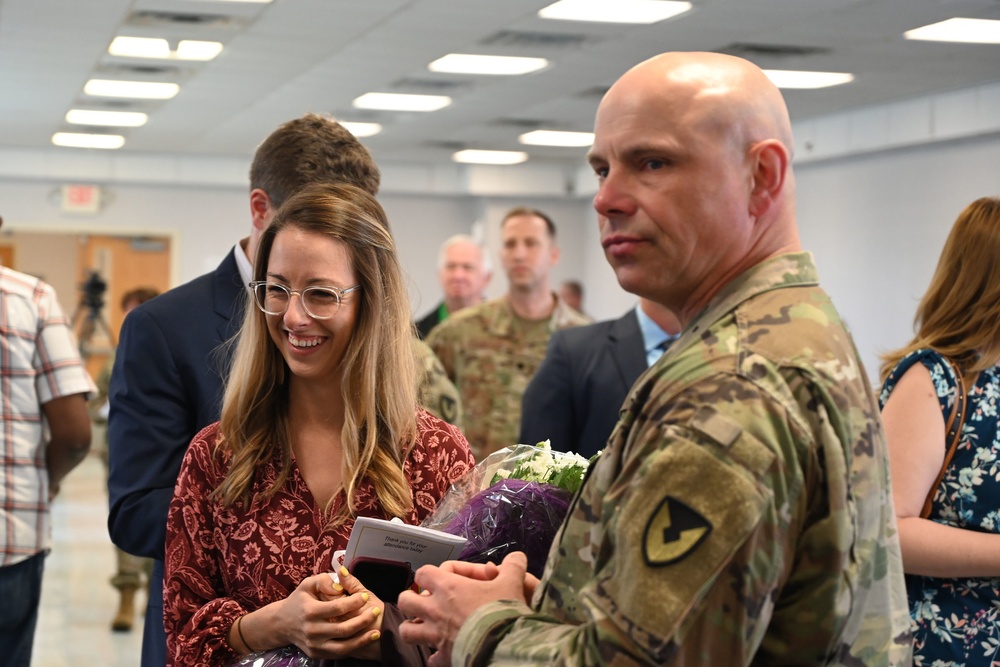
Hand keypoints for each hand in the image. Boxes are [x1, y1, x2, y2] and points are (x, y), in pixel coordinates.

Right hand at [279, 569, 383, 658]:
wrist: (282, 624)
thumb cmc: (299, 601)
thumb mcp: (307, 584)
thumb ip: (324, 581)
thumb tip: (340, 586)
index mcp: (310, 611)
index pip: (338, 607)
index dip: (354, 602)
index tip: (365, 596)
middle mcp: (312, 630)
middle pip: (343, 629)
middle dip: (363, 620)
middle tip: (376, 612)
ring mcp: (314, 645)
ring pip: (343, 647)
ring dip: (362, 640)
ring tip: (376, 632)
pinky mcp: (316, 654)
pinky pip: (338, 653)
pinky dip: (353, 648)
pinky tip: (364, 640)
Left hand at [398, 552, 528, 665]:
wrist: (503, 645)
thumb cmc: (502, 610)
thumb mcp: (512, 583)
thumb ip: (513, 566)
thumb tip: (517, 556)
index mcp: (448, 588)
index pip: (423, 573)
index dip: (432, 573)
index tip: (450, 577)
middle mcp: (435, 610)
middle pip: (406, 600)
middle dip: (411, 600)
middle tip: (426, 601)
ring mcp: (435, 635)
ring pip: (407, 631)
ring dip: (413, 628)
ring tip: (424, 627)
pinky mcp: (443, 656)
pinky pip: (431, 659)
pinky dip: (435, 656)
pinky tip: (444, 653)